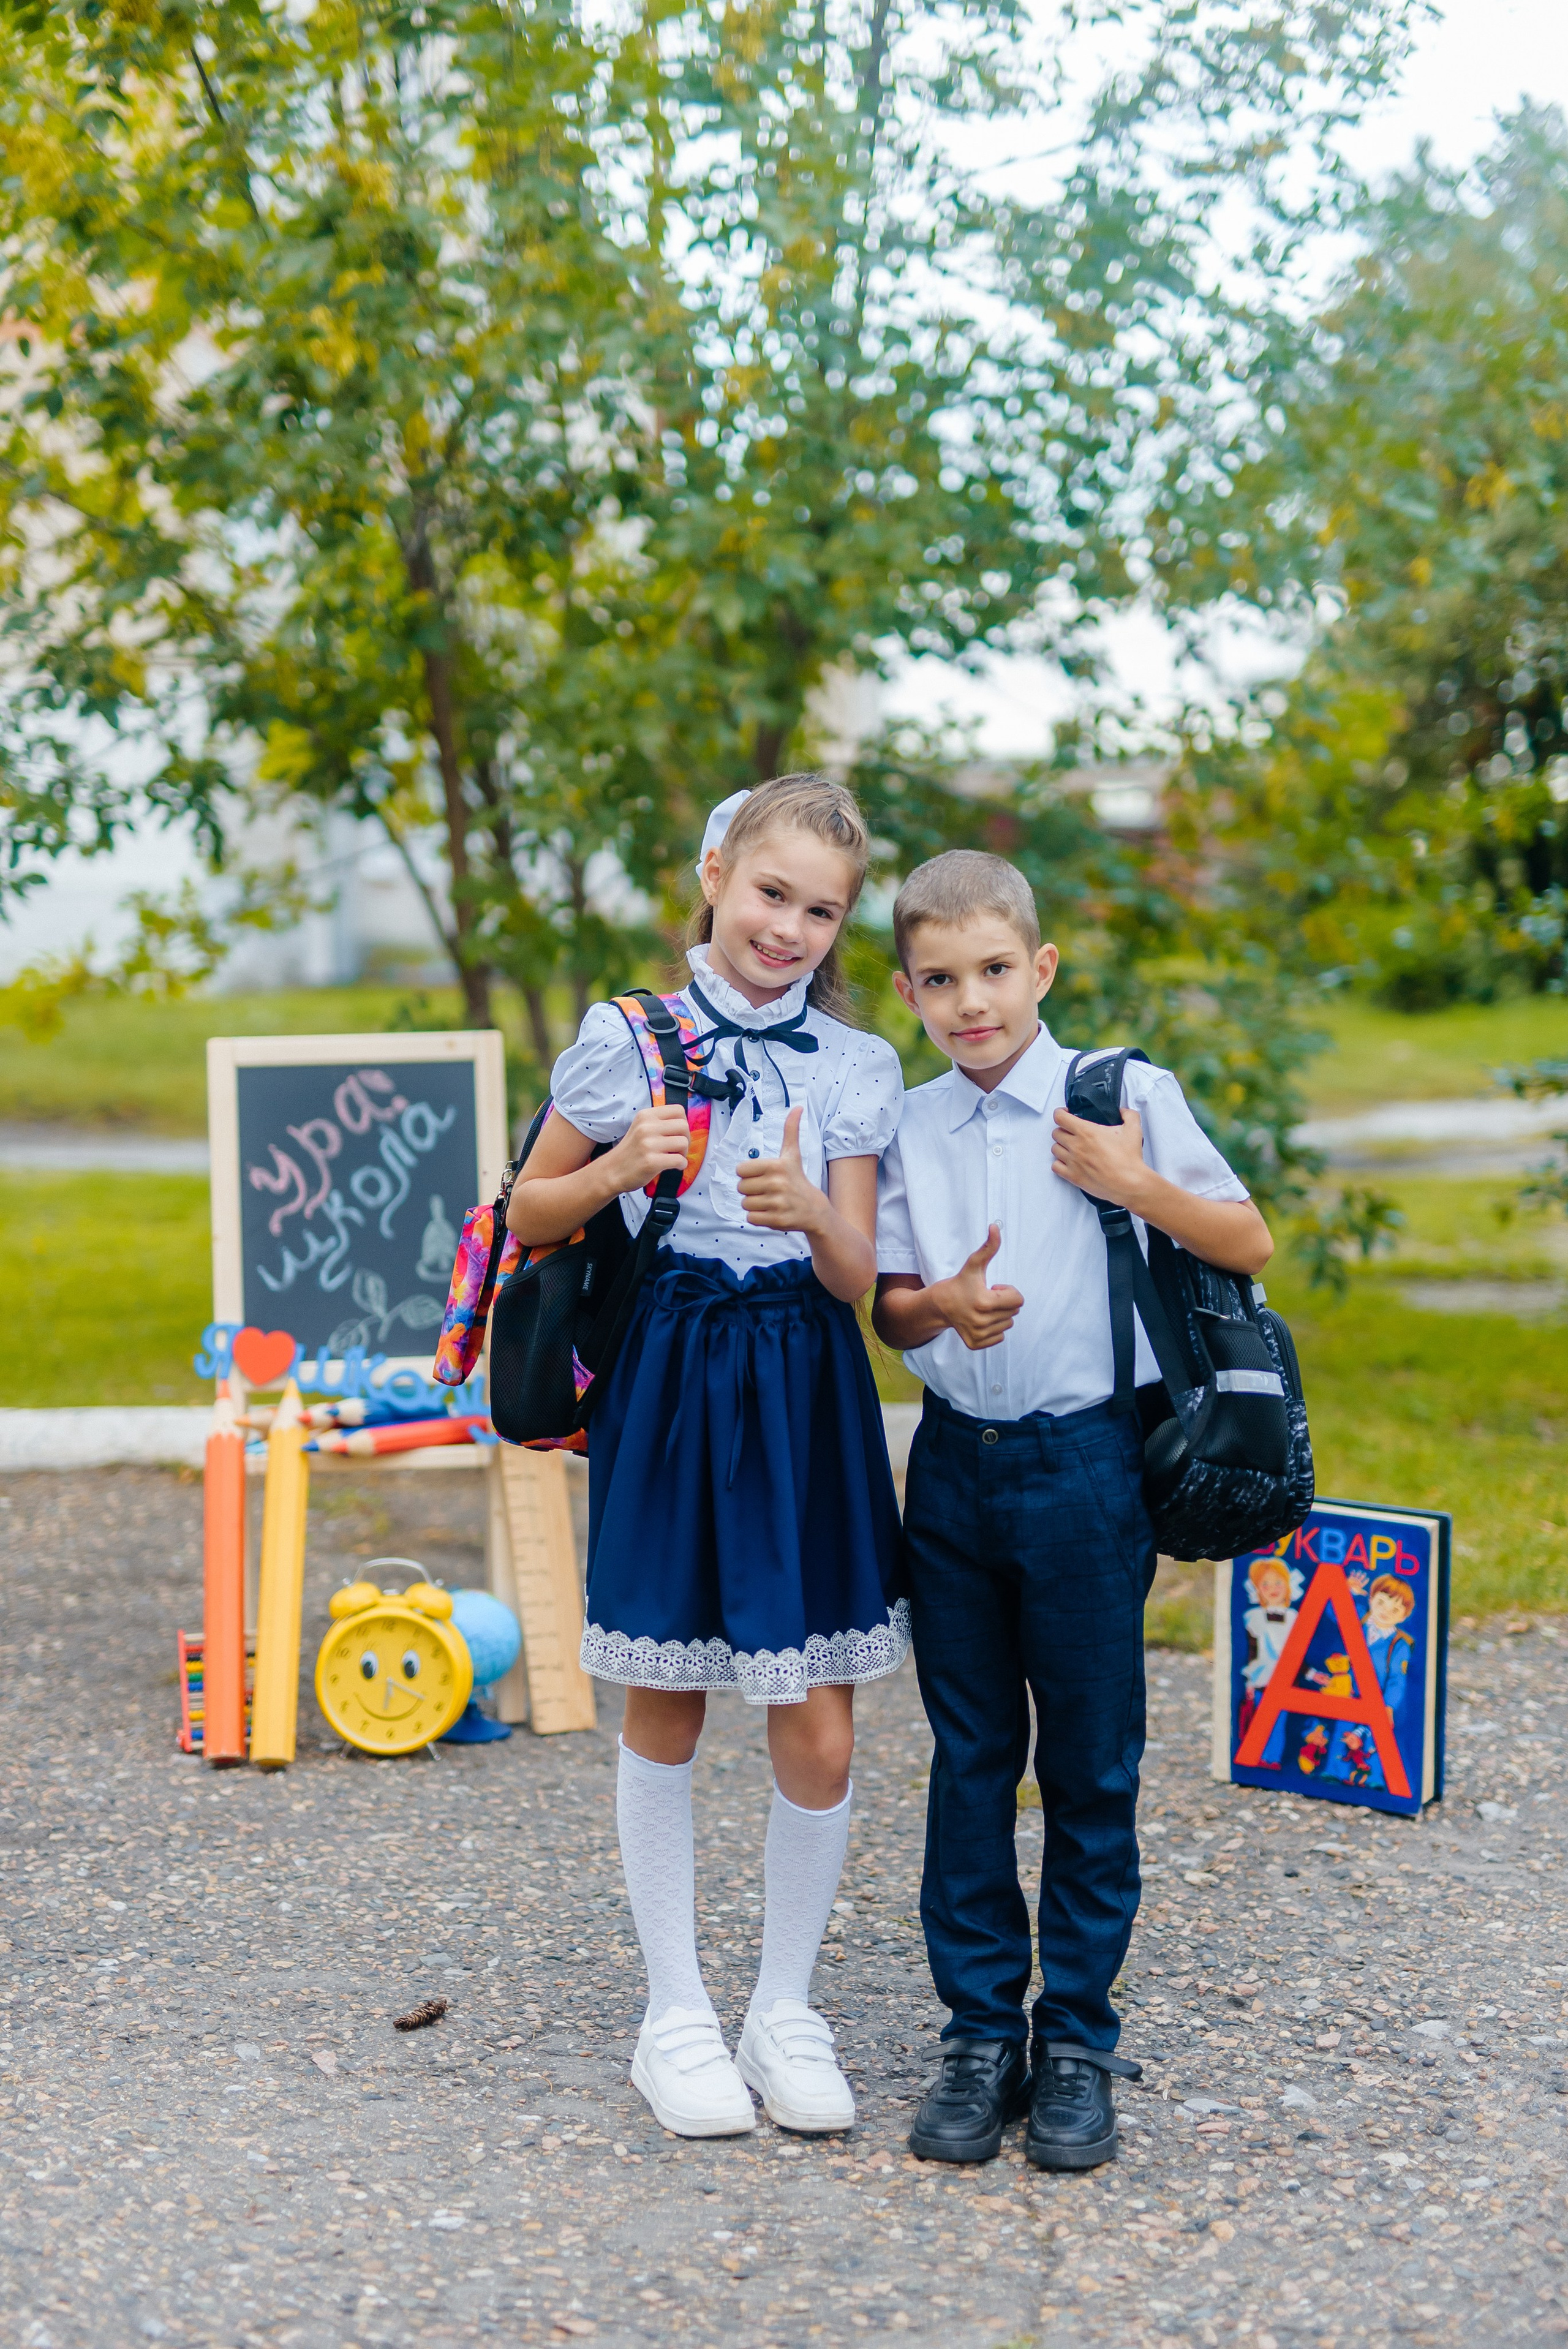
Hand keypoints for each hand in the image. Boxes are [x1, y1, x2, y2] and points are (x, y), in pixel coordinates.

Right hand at [612, 1103, 690, 1190]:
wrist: (612, 1171)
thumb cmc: (631, 1151)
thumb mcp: (641, 1128)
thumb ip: (659, 1123)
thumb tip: (685, 1125)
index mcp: (646, 1116)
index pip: (678, 1110)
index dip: (683, 1122)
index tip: (677, 1133)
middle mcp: (646, 1127)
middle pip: (684, 1126)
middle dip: (686, 1138)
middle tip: (678, 1148)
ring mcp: (648, 1144)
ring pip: (683, 1142)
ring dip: (683, 1153)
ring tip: (674, 1157)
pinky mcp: (652, 1162)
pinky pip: (680, 1160)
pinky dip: (681, 1165)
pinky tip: (674, 1166)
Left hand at [736, 1107, 826, 1231]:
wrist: (814, 1210)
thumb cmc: (797, 1179)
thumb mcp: (793, 1154)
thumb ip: (791, 1131)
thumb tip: (798, 1107)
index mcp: (776, 1166)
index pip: (740, 1170)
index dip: (748, 1174)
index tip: (763, 1176)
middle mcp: (777, 1184)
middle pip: (741, 1187)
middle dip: (751, 1190)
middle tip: (768, 1190)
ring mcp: (777, 1203)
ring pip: (745, 1204)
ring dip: (754, 1204)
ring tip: (770, 1202)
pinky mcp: (776, 1220)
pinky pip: (750, 1218)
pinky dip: (758, 1217)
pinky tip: (771, 1212)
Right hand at [932, 1225, 1023, 1350]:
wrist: (938, 1305)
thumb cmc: (960, 1283)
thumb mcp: (974, 1264)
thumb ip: (988, 1247)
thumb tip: (996, 1226)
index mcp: (984, 1303)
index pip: (1018, 1299)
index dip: (1007, 1291)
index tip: (991, 1289)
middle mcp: (982, 1322)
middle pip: (1014, 1312)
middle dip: (1003, 1302)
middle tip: (984, 1298)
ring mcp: (979, 1335)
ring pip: (1007, 1323)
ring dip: (999, 1315)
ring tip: (981, 1308)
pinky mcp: (975, 1344)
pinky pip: (1000, 1337)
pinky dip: (993, 1328)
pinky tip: (978, 1320)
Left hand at [1051, 1104, 1147, 1205]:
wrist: (1129, 1183)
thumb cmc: (1129, 1160)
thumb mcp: (1133, 1129)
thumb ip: (1128, 1115)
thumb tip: (1124, 1112)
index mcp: (1087, 1132)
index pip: (1060, 1117)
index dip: (1060, 1113)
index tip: (1064, 1114)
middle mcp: (1076, 1146)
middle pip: (1056, 1133)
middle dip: (1063, 1130)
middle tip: (1070, 1132)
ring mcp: (1073, 1162)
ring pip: (1054, 1149)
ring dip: (1061, 1146)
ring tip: (1069, 1147)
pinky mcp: (1073, 1177)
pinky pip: (1055, 1167)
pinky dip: (1059, 1163)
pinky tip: (1067, 1162)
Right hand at [1347, 1571, 1368, 1594]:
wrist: (1347, 1588)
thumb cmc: (1353, 1590)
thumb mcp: (1358, 1591)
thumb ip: (1363, 1592)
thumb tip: (1367, 1594)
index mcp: (1359, 1585)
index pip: (1364, 1583)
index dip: (1366, 1581)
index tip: (1368, 1578)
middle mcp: (1357, 1582)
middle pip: (1361, 1579)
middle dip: (1363, 1576)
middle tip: (1365, 1573)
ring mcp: (1354, 1580)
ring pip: (1357, 1576)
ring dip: (1358, 1573)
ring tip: (1360, 1571)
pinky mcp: (1350, 1578)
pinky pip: (1352, 1574)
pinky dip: (1352, 1572)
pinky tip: (1353, 1570)